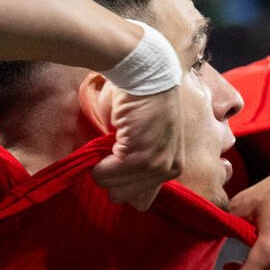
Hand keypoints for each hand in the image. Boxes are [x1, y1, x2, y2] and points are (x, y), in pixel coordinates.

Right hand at [91, 86, 184, 210]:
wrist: (144, 69)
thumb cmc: (139, 97)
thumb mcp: (142, 137)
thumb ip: (133, 162)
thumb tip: (110, 181)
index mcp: (172, 166)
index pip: (140, 199)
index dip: (122, 181)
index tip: (116, 159)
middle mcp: (169, 169)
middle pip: (125, 198)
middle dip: (111, 177)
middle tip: (112, 148)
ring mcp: (155, 165)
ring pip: (113, 187)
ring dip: (102, 167)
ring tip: (113, 139)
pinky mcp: (139, 158)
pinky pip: (104, 174)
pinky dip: (97, 161)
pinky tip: (108, 138)